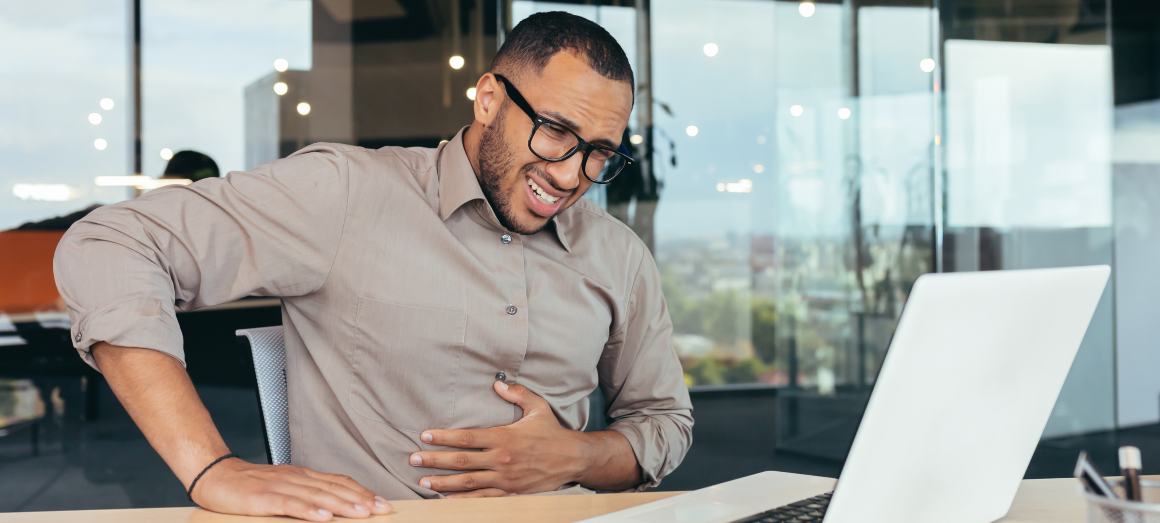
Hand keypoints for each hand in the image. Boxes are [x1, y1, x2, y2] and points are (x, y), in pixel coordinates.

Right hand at [190, 458, 391, 520]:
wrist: (215, 475)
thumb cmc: (250, 486)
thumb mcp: (284, 486)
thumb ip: (307, 494)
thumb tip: (332, 506)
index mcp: (303, 476)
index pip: (338, 482)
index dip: (361, 491)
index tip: (381, 502)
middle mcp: (296, 478)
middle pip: (334, 488)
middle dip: (361, 499)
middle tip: (382, 509)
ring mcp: (280, 487)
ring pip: (317, 496)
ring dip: (342, 505)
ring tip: (363, 513)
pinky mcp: (264, 498)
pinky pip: (290, 505)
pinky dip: (309, 511)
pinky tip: (324, 517)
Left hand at [409, 381, 589, 497]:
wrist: (573, 458)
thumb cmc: (553, 432)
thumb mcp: (537, 407)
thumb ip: (516, 394)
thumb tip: (496, 383)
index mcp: (504, 437)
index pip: (466, 437)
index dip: (443, 436)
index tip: (424, 435)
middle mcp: (501, 459)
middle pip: (460, 461)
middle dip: (434, 460)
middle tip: (413, 460)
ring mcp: (505, 479)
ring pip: (468, 482)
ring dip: (443, 483)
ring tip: (423, 483)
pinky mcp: (511, 493)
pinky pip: (482, 499)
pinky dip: (463, 500)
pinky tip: (446, 500)